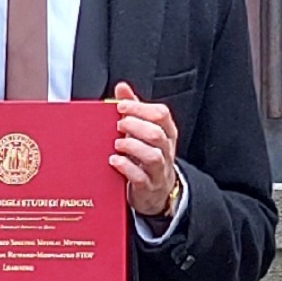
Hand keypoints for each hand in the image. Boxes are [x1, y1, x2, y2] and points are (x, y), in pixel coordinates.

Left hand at [110, 81, 178, 218]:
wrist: (155, 192)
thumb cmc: (146, 157)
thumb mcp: (142, 131)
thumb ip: (134, 109)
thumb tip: (122, 87)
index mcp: (166, 133)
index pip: (161, 114)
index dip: (140, 107)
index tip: (121, 106)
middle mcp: (166, 151)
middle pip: (157, 134)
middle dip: (135, 126)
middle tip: (118, 124)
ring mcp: (159, 171)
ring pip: (153, 156)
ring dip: (132, 146)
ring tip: (117, 143)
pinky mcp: (148, 187)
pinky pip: (141, 178)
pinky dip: (127, 168)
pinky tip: (115, 161)